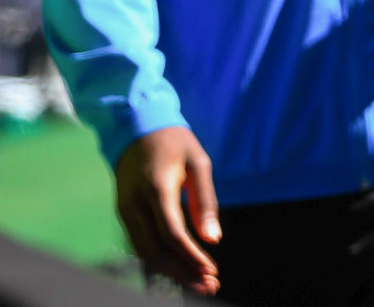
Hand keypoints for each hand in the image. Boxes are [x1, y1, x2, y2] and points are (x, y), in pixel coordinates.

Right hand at [114, 126, 219, 295]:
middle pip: (154, 250)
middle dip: (181, 272)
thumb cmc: (175, 142)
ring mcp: (124, 209)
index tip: (211, 271)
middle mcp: (134, 204)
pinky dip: (158, 258)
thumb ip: (205, 202)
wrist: (136, 126)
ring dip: (170, 270)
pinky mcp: (122, 211)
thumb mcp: (199, 163)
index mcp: (156, 189)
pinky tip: (179, 265)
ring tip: (197, 281)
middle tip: (208, 286)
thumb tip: (213, 239)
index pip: (172, 234)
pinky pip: (139, 242)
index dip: (191, 256)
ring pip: (143, 251)